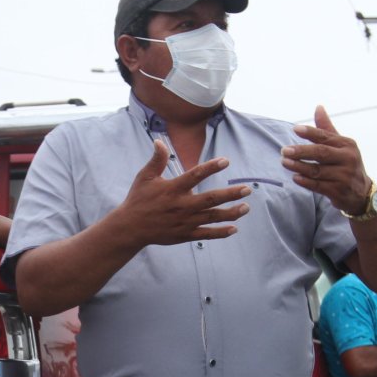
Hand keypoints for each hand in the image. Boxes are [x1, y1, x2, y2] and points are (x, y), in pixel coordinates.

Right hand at [117, 139, 250, 247]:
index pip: (195, 175)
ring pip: (212, 217)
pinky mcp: (184, 235)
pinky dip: (220, 232)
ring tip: (246, 208)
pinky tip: (234, 229)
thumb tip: (159, 141)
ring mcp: (184, 222)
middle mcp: (181, 205)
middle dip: (230, 195)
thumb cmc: (139, 199)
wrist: (130, 228)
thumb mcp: (145, 177)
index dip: (210, 168)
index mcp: (172, 189)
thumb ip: (156, 160)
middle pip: (210, 199)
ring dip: (231, 213)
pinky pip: (205, 234)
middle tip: (246, 190)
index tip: (226, 161)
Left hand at [282, 106, 372, 215]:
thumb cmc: (345, 164)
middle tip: (284, 150)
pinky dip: (305, 182)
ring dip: (299, 166)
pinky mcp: (339, 191)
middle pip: (321, 153)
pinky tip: (295, 177)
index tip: (295, 129)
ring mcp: (344, 176)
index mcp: (347, 145)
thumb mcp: (340, 146)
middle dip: (301, 151)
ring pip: (317, 170)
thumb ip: (327, 129)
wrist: (361, 193)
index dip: (310, 133)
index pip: (326, 137)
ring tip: (284, 162)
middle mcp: (348, 159)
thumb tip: (318, 107)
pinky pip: (318, 186)